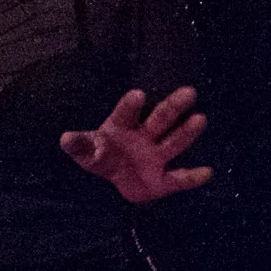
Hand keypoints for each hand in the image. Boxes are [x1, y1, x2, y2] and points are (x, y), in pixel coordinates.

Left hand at [61, 86, 212, 204]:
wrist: (116, 178)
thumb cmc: (100, 156)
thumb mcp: (86, 152)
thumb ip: (78, 145)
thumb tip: (64, 139)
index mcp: (122, 127)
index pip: (126, 113)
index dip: (131, 104)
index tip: (138, 94)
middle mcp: (144, 137)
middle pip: (160, 119)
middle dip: (173, 106)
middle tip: (188, 92)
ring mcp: (156, 156)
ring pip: (174, 142)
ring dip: (187, 132)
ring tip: (200, 119)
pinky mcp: (164, 179)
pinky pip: (180, 178)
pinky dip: (192, 177)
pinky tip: (206, 172)